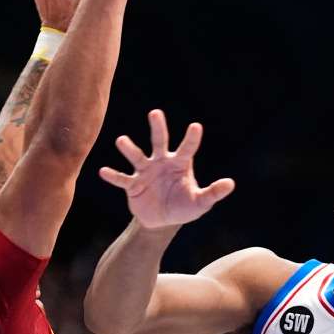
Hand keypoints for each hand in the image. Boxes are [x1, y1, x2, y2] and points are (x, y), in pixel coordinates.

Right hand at [99, 109, 234, 229]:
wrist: (162, 220)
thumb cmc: (184, 206)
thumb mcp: (201, 202)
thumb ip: (213, 193)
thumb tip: (230, 184)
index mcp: (180, 163)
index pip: (187, 148)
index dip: (191, 138)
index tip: (196, 126)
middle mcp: (161, 162)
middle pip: (160, 141)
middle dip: (158, 128)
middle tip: (155, 113)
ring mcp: (145, 172)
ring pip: (137, 156)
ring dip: (130, 148)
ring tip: (121, 140)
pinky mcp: (133, 185)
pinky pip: (122, 179)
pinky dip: (113, 176)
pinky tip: (103, 171)